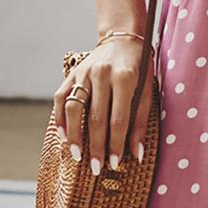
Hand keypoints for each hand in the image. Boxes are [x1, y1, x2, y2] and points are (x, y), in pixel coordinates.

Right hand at [51, 37, 154, 177]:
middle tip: (95, 168)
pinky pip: (61, 98)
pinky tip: (62, 136)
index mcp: (124, 78)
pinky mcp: (72, 74)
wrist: (123, 39)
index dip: (116, 144)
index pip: (118, 119)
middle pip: (95, 118)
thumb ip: (140, 121)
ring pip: (74, 109)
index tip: (115, 164)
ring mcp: (83, 73)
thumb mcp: (147, 91)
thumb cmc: (140, 68)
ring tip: (77, 156)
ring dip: (74, 135)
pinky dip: (60, 118)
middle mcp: (101, 74)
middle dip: (95, 146)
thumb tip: (136, 155)